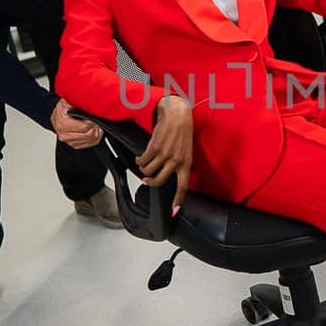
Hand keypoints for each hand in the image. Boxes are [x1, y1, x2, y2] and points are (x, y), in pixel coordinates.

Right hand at [52, 99, 102, 148]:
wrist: (57, 115)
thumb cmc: (63, 108)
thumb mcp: (68, 100)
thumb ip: (77, 101)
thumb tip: (90, 100)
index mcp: (63, 124)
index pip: (84, 126)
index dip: (92, 121)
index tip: (94, 115)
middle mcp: (64, 135)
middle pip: (88, 134)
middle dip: (95, 126)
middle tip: (96, 120)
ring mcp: (69, 141)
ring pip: (91, 140)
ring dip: (96, 132)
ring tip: (95, 124)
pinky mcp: (74, 145)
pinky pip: (90, 144)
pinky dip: (95, 137)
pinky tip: (93, 130)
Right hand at [138, 95, 192, 211]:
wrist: (177, 115)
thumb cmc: (182, 132)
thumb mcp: (186, 151)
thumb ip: (180, 164)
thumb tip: (172, 176)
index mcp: (186, 163)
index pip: (183, 186)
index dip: (178, 200)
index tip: (174, 211)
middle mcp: (176, 161)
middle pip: (159, 181)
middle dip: (150, 182)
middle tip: (146, 180)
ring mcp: (165, 154)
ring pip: (148, 171)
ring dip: (143, 169)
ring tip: (144, 164)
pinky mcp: (154, 147)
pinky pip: (142, 161)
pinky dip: (139, 160)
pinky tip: (140, 157)